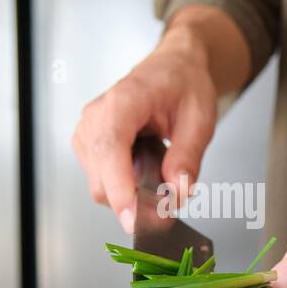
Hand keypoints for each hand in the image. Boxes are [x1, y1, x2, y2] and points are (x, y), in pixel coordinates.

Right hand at [72, 25, 217, 233]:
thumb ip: (188, 156)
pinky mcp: (87, 145)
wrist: (171, 67)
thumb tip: (179, 192)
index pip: (110, 149)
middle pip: (101, 178)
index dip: (120, 189)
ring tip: (158, 166)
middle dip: (133, 201)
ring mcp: (87, 131)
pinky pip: (101, 180)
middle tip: (171, 199)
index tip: (134, 220)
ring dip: (130, 193)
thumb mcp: (200, 118)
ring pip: (100, 186)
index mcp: (124, 100)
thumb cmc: (183, 84)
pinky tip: (143, 165)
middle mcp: (96, 116)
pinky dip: (123, 186)